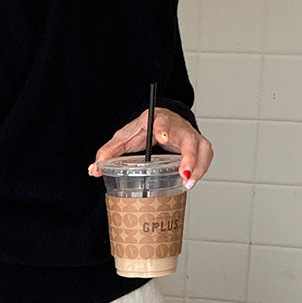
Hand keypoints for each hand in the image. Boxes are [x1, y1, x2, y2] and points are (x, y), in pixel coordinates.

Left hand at [88, 107, 212, 188]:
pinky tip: (192, 180)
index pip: (161, 120)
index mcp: (156, 119)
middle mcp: (176, 125)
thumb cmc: (142, 130)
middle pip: (188, 137)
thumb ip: (109, 152)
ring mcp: (189, 134)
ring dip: (198, 165)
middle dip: (188, 156)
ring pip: (202, 147)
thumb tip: (94, 169)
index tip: (162, 137)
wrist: (160, 121)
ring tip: (188, 183)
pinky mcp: (198, 143)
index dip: (163, 128)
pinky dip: (202, 168)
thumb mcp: (124, 138)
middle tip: (183, 173)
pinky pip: (206, 155)